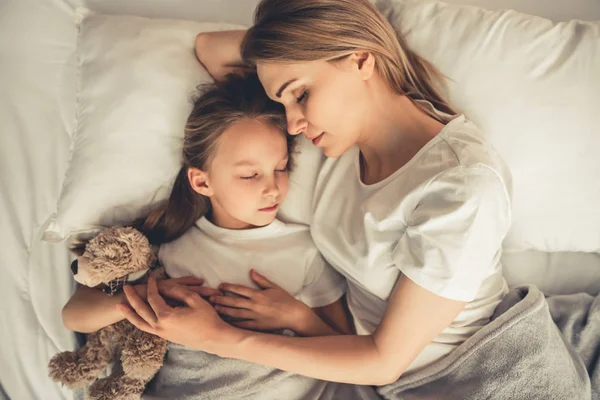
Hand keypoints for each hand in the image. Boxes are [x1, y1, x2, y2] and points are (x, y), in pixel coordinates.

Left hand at [118, 277, 234, 351]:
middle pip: (141, 310)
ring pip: (140, 323)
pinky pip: (147, 328)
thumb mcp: (195, 300)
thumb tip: (166, 286)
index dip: (152, 286)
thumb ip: (178, 291)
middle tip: (125, 288)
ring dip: (129, 313)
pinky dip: (139, 322)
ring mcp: (161, 334)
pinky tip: (136, 317)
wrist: (214, 339)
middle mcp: (160, 326)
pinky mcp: (165, 337)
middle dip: (132, 298)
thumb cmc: (207, 319)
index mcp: (166, 316)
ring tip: (120, 306)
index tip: (152, 278)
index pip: (154, 298)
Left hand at [210, 269, 310, 332]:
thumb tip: (251, 271)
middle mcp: (255, 306)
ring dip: (224, 311)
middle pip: (234, 302)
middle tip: (211, 298)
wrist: (295, 316)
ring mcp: (255, 317)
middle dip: (221, 300)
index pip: (240, 290)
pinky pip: (242, 326)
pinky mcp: (257, 327)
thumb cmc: (286, 300)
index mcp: (258, 295)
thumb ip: (261, 280)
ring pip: (236, 314)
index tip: (220, 286)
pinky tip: (225, 323)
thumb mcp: (274, 287)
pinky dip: (233, 324)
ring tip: (215, 309)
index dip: (229, 287)